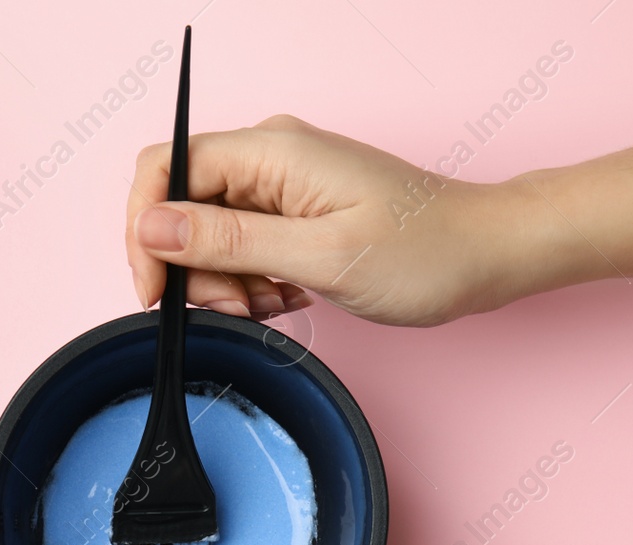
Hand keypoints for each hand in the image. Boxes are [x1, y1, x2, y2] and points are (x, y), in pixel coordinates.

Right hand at [125, 115, 539, 327]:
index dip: (145, 231)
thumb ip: (228, 242)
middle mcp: (269, 156)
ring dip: (227, 282)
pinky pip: (241, 246)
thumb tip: (152, 229)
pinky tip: (288, 296)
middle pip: (181, 207)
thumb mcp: (318, 257)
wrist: (486, 254)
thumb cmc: (424, 252)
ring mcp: (282, 183)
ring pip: (208, 234)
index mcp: (271, 150)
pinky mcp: (294, 209)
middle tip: (240, 307)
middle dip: (195, 269)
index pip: (163, 168)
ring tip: (276, 303)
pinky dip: (252, 281)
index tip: (156, 290)